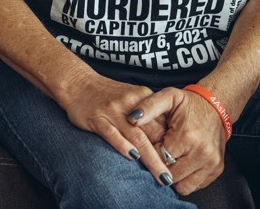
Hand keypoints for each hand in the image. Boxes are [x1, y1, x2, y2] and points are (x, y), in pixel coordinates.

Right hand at [60, 74, 174, 185]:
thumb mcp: (132, 97)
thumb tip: (166, 139)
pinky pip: (112, 133)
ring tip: (163, 176)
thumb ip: (148, 114)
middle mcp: (131, 104)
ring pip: (137, 137)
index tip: (181, 165)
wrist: (78, 82)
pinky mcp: (97, 118)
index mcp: (143, 98)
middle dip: (166, 157)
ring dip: (152, 159)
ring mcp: (114, 111)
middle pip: (154, 133)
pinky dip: (123, 145)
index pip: (164, 124)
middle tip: (176, 177)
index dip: (173, 146)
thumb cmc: (107, 94)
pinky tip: (132, 157)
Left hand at [128, 87, 226, 194]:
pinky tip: (181, 163)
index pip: (159, 158)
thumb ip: (148, 107)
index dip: (150, 153)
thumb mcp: (167, 96)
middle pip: (169, 175)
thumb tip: (131, 118)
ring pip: (182, 186)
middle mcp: (202, 153)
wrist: (215, 106)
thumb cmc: (188, 103)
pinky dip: (185, 178)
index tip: (150, 145)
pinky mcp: (217, 170)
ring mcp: (212, 163)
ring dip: (173, 176)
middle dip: (160, 166)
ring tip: (170, 159)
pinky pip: (195, 186)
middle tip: (159, 153)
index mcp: (187, 136)